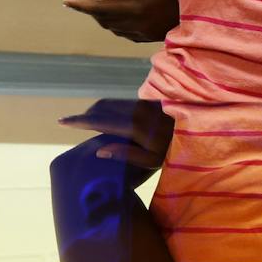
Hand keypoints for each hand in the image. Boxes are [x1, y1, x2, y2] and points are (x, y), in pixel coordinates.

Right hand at [58, 98, 174, 168]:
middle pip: (102, 108)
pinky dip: (109, 108)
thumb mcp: (152, 161)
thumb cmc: (175, 151)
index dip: (78, 121)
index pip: (100, 121)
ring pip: (111, 103)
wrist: (199, 129)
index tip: (61, 121)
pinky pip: (121, 102)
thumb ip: (126, 154)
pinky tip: (109, 117)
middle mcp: (136, 111)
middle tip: (72, 123)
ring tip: (89, 121)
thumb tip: (99, 150)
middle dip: (85, 115)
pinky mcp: (147, 101)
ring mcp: (142, 103)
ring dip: (97, 110)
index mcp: (134, 127)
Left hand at [64, 0, 177, 42]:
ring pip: (112, 28)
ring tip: (98, 5)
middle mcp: (138, 25)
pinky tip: (116, 16)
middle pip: (104, 20)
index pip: (101, 9)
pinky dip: (114, 25)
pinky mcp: (149, 37)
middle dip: (90, 10)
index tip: (66, 2)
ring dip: (101, 18)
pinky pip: (124, 33)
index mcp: (138, 9)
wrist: (203, 10)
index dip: (81, 6)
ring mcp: (144, 34)